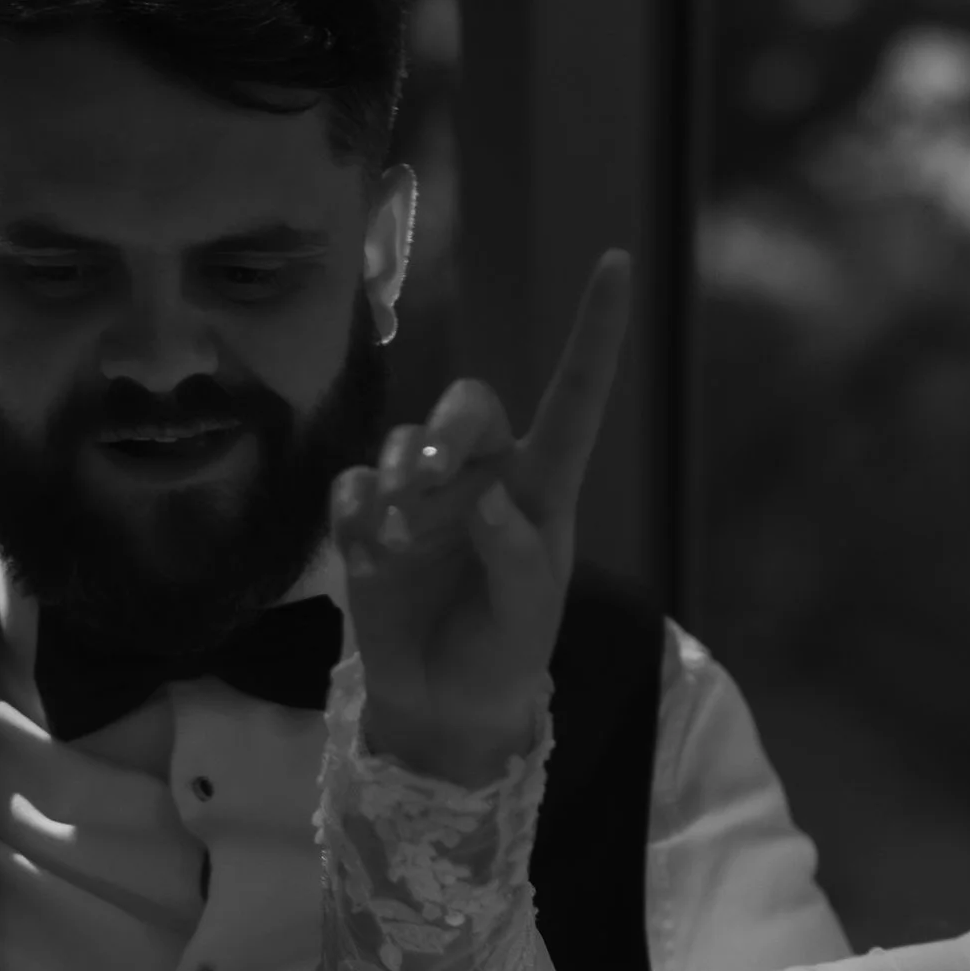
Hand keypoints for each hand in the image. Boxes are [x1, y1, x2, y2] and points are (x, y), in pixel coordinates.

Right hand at [330, 251, 627, 781]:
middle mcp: (484, 476)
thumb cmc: (502, 653)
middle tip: (431, 475)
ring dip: (400, 476)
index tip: (617, 263)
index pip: (573, 400)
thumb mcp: (526, 620)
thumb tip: (487, 500)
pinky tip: (369, 552)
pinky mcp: (368, 521)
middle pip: (468, 405)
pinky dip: (356, 515)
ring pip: (404, 443)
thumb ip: (515, 561)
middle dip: (447, 429)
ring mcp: (422, 496)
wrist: (441, 706)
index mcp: (541, 489)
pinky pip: (352, 490)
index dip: (595, 335)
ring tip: (399, 531)